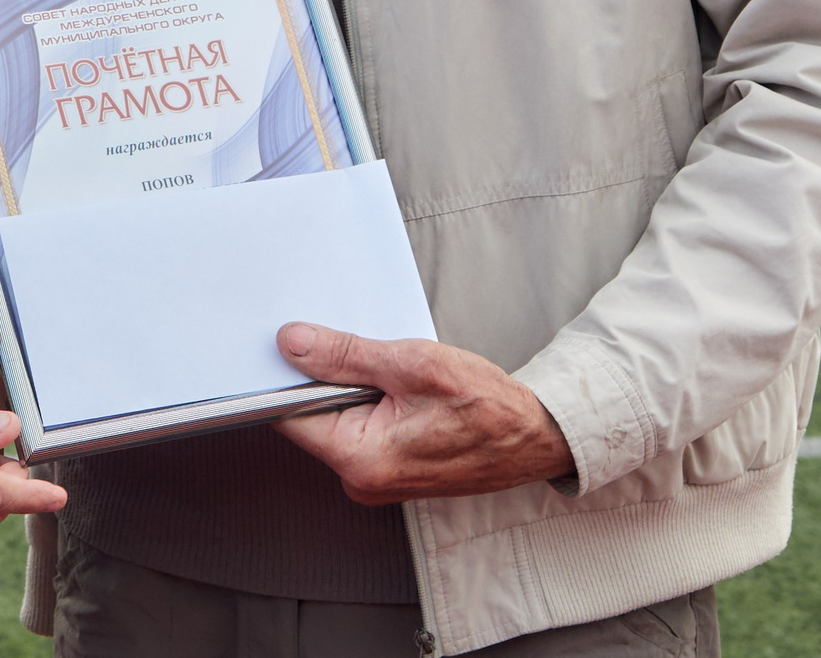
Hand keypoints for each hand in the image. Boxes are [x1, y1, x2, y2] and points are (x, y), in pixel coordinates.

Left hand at [273, 323, 575, 502]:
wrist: (534, 437)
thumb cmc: (487, 408)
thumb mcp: (413, 364)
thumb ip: (346, 355)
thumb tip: (293, 344)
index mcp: (360, 458)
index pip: (289, 414)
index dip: (286, 375)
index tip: (290, 342)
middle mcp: (361, 479)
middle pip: (311, 416)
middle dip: (325, 376)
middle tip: (358, 347)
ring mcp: (374, 479)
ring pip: (337, 419)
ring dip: (352, 387)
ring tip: (391, 369)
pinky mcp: (387, 470)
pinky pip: (359, 428)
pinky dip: (369, 402)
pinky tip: (396, 386)